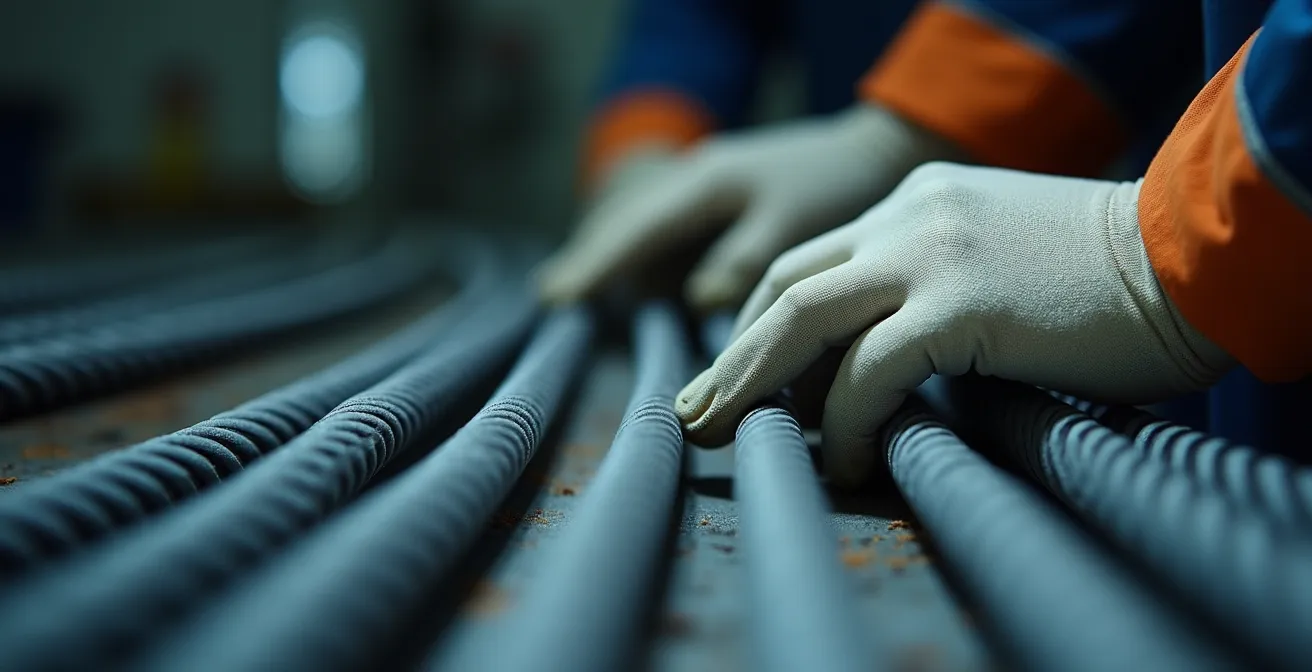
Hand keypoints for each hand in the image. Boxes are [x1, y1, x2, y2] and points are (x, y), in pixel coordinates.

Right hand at [536, 105, 958, 310]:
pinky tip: (639, 266)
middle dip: (591, 254)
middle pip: (626, 218)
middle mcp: (694, 177)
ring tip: (578, 280)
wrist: (878, 150)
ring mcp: (706, 181)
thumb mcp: (793, 225)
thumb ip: (742, 262)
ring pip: (642, 216)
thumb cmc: (838, 188)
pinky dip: (642, 242)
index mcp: (704, 184)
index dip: (597, 265)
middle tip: (552, 293)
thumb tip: (695, 298)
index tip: (559, 297)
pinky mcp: (723, 192)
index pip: (635, 230)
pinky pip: (666, 219)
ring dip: (611, 247)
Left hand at [675, 163, 1234, 484]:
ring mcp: (932, 253)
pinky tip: (846, 461)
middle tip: (695, 410)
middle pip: (784, 285)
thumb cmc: (1110, 279)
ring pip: (801, 319)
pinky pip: (872, 372)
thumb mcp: (999, 257)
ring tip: (720, 434)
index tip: (738, 374)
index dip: (762, 321)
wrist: (1194, 256)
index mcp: (918, 201)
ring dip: (750, 383)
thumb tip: (878, 365)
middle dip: (729, 354)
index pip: (813, 261)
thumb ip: (934, 288)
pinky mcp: (962, 302)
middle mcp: (911, 216)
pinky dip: (846, 422)